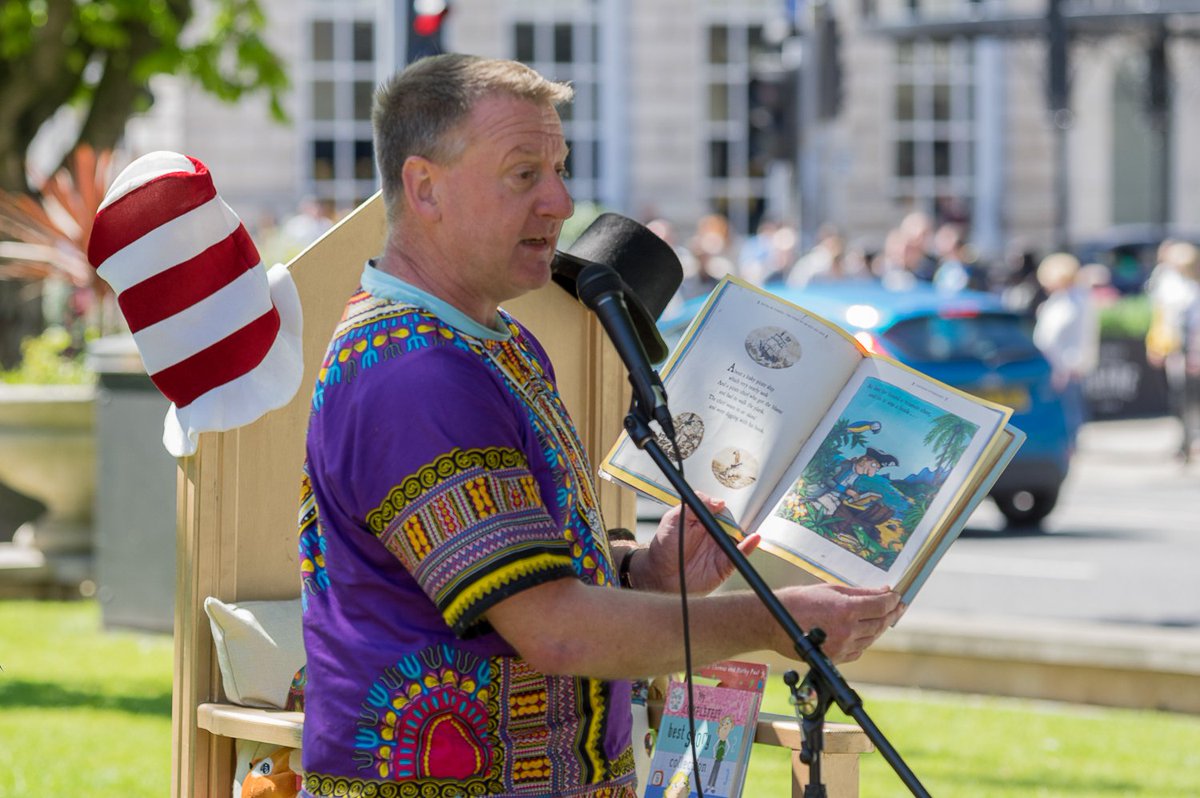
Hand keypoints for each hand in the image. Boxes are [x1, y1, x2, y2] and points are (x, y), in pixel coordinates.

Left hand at [636, 493, 759, 594]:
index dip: (724, 509)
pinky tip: (753, 540)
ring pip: (739, 539)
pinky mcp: (724, 565)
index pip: (721, 511)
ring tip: (747, 530)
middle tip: (737, 520)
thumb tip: (718, 502)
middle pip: (733, 524)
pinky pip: (739, 556)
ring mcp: (720, 549)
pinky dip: (748, 548)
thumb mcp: (674, 518)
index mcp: (704, 521)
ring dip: (746, 534)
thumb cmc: (664, 546)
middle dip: (739, 520)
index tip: (723, 508)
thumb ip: (693, 506)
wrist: (660, 574)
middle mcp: (714, 534)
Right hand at [774, 584, 904, 663]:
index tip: (897, 595)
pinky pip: (859, 650)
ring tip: (882, 616)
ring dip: (879, 626)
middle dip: (891, 612)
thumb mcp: (831, 590)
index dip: (893, 600)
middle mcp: (847, 630)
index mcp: (846, 610)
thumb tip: (883, 591)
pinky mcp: (836, 658)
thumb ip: (860, 593)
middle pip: (880, 623)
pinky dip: (865, 640)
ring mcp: (842, 647)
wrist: (773, 622)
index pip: (881, 605)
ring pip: (872, 638)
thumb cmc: (799, 601)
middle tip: (897, 605)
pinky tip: (864, 631)